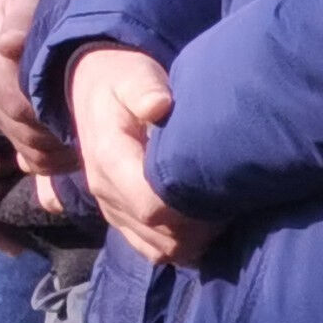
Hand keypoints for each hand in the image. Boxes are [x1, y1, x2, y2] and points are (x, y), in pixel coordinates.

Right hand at [0, 0, 76, 174]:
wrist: (23, 6)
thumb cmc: (31, 1)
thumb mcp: (26, 0)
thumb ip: (19, 19)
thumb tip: (7, 45)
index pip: (18, 107)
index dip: (53, 118)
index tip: (90, 116)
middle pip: (23, 133)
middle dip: (60, 139)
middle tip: (99, 137)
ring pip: (27, 150)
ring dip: (60, 154)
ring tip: (92, 145)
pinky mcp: (4, 122)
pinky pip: (27, 156)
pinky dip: (53, 161)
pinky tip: (76, 151)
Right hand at [70, 47, 212, 267]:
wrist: (91, 90)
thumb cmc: (122, 80)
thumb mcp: (132, 74)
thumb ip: (144, 88)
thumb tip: (159, 104)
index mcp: (109, 158)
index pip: (151, 205)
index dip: (190, 209)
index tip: (220, 191)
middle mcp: (105, 190)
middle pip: (159, 234)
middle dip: (200, 227)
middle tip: (230, 201)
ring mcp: (110, 207)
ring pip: (157, 248)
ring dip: (192, 240)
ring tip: (218, 212)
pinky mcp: (118, 216)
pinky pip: (149, 248)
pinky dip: (178, 245)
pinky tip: (200, 224)